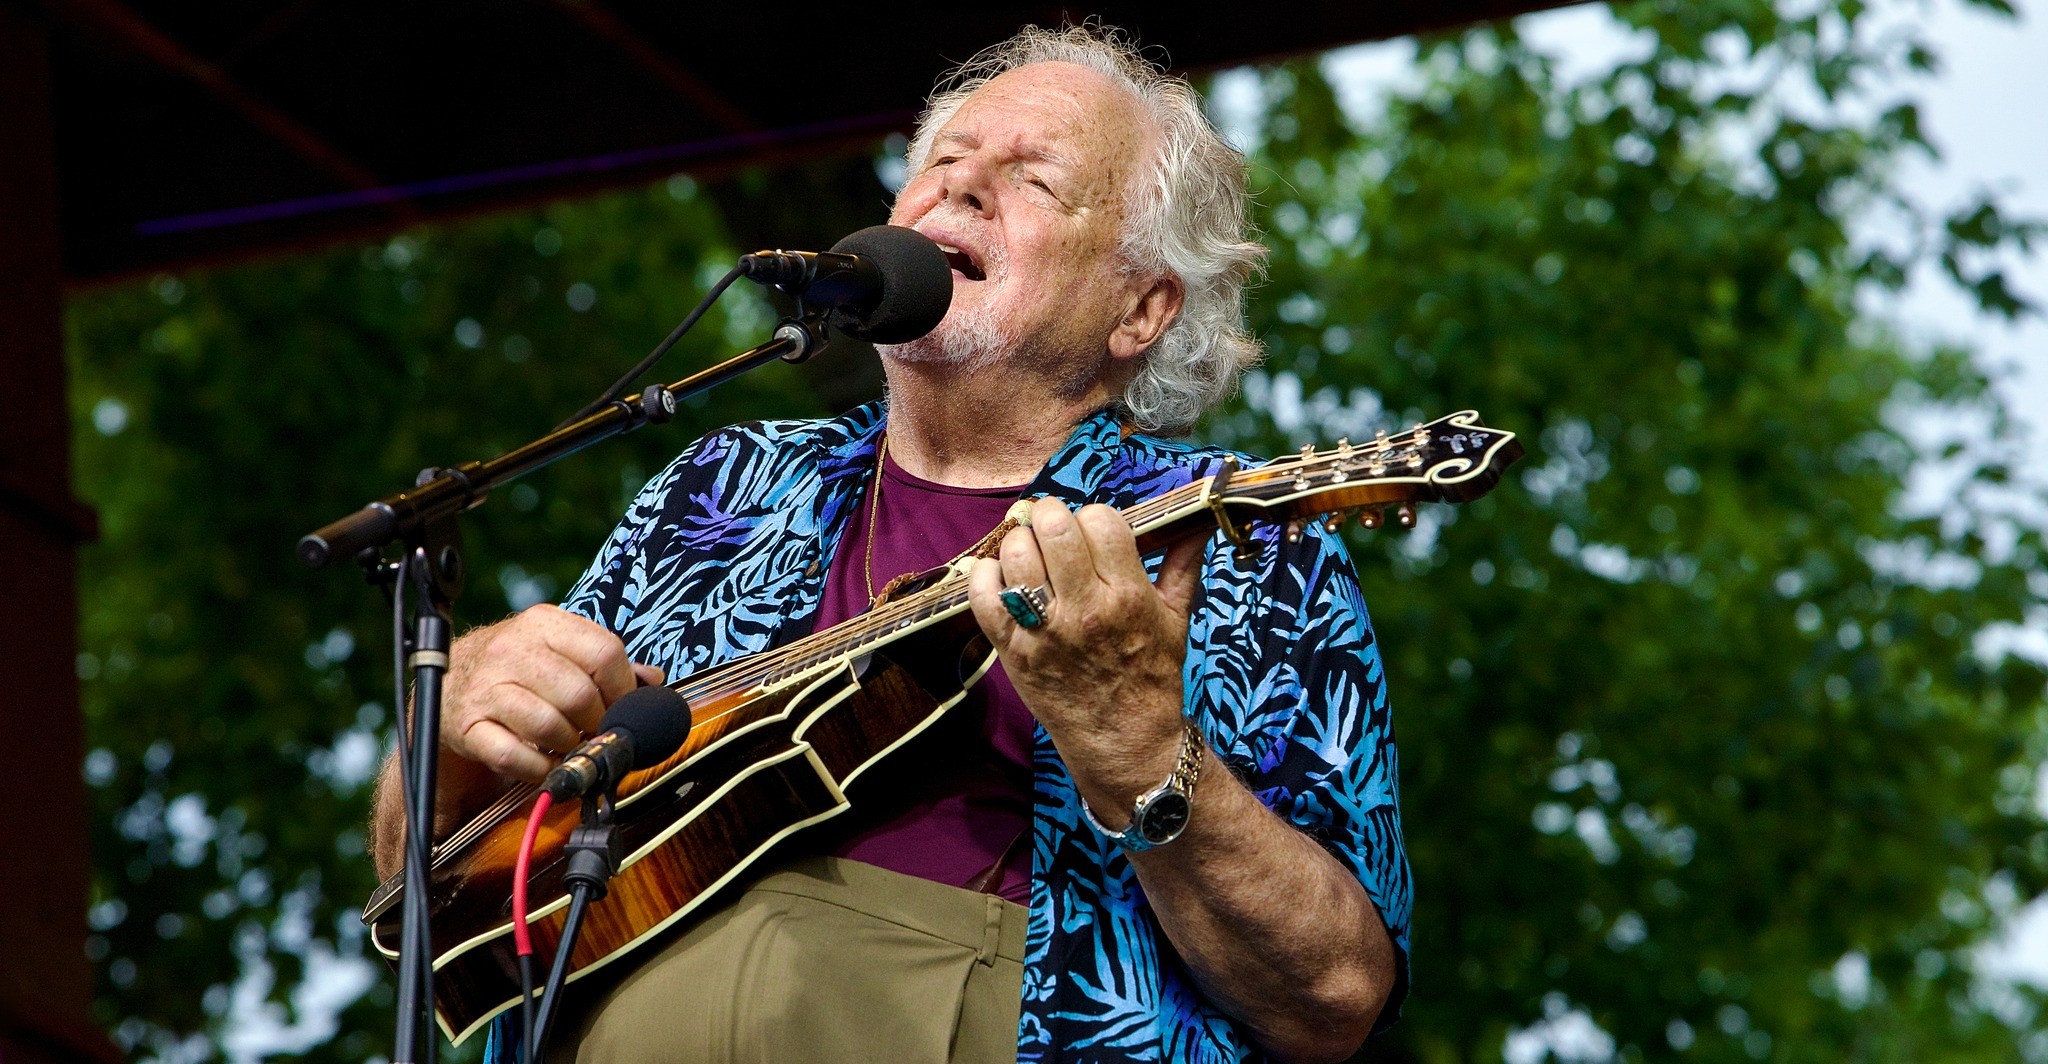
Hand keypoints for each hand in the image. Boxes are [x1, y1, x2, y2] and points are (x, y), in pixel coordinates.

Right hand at [438, 604, 665, 782]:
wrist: (450, 681)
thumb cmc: (518, 668)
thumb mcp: (558, 648)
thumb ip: (604, 661)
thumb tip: (652, 681)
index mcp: (543, 623)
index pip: (605, 652)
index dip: (624, 688)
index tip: (622, 707)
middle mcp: (512, 650)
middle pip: (580, 694)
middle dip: (597, 721)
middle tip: (595, 730)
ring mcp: (486, 688)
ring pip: (549, 726)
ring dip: (569, 745)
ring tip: (569, 743)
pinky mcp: (466, 725)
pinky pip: (513, 756)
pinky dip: (538, 767)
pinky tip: (543, 761)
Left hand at [966, 497, 1206, 817]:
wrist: (1125, 743)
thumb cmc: (1151, 679)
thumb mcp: (1176, 619)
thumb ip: (1183, 564)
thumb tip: (1199, 520)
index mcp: (1127, 595)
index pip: (1101, 520)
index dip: (1094, 517)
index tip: (1093, 532)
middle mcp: (1084, 609)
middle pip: (1053, 527)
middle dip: (1051, 518)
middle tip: (1053, 533)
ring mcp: (1044, 631)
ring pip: (1015, 554)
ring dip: (1019, 544)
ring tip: (1030, 557)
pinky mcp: (1013, 651)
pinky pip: (983, 594)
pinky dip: (985, 576)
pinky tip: (1002, 579)